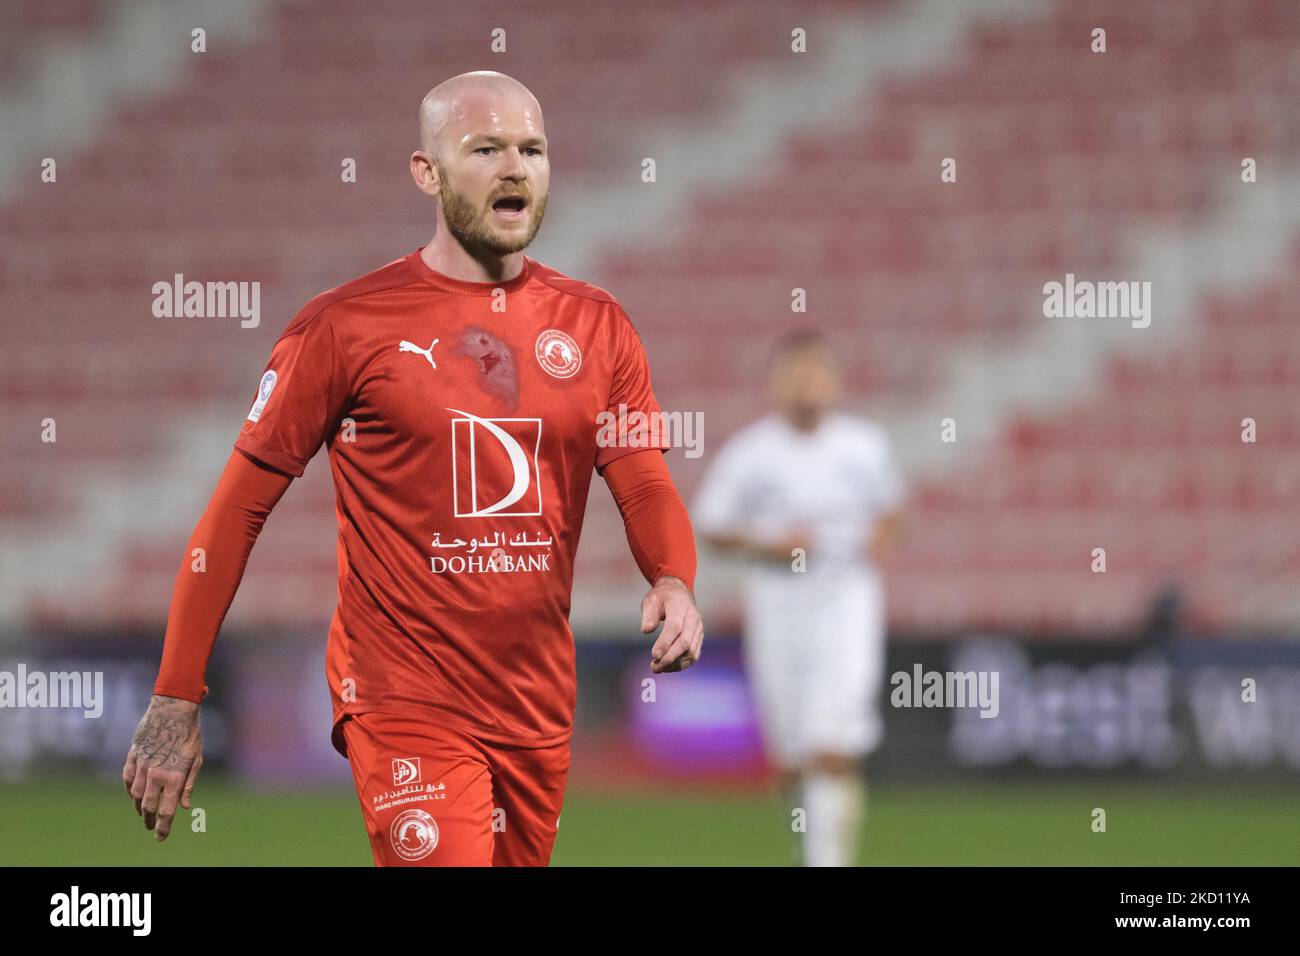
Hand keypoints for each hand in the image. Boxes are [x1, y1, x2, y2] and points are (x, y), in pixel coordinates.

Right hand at [122, 694, 202, 841]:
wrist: (172, 709)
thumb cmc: (189, 733)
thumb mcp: (197, 759)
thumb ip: (189, 784)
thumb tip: (184, 806)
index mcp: (175, 777)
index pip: (167, 811)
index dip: (163, 827)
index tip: (160, 838)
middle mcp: (156, 774)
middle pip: (149, 806)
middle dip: (150, 820)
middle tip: (151, 827)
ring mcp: (142, 765)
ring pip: (136, 795)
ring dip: (139, 807)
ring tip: (144, 813)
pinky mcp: (133, 756)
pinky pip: (128, 778)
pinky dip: (130, 789)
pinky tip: (134, 794)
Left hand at [642, 575, 704, 672]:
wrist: (678, 593)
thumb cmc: (662, 598)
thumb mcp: (651, 601)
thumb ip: (648, 615)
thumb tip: (646, 630)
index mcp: (680, 606)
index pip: (675, 627)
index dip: (665, 642)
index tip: (654, 655)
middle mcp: (693, 618)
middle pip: (685, 642)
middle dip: (670, 657)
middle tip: (654, 667)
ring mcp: (698, 628)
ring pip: (691, 651)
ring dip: (675, 664)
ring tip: (658, 668)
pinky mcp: (699, 637)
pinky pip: (694, 654)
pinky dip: (682, 664)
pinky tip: (668, 668)